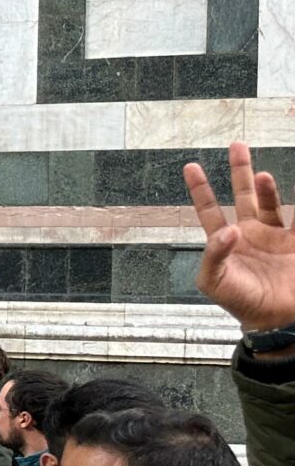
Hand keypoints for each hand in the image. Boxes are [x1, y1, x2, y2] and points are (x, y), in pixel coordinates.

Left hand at [186, 143, 294, 332]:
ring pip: (272, 203)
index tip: (191, 166)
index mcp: (225, 241)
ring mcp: (275, 237)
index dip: (200, 189)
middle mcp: (250, 233)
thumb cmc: (239, 302)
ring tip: (262, 176)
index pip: (209, 210)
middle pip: (244, 195)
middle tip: (237, 144)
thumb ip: (215, 254)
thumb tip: (229, 229)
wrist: (274, 320)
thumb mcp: (214, 281)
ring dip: (268, 189)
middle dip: (240, 170)